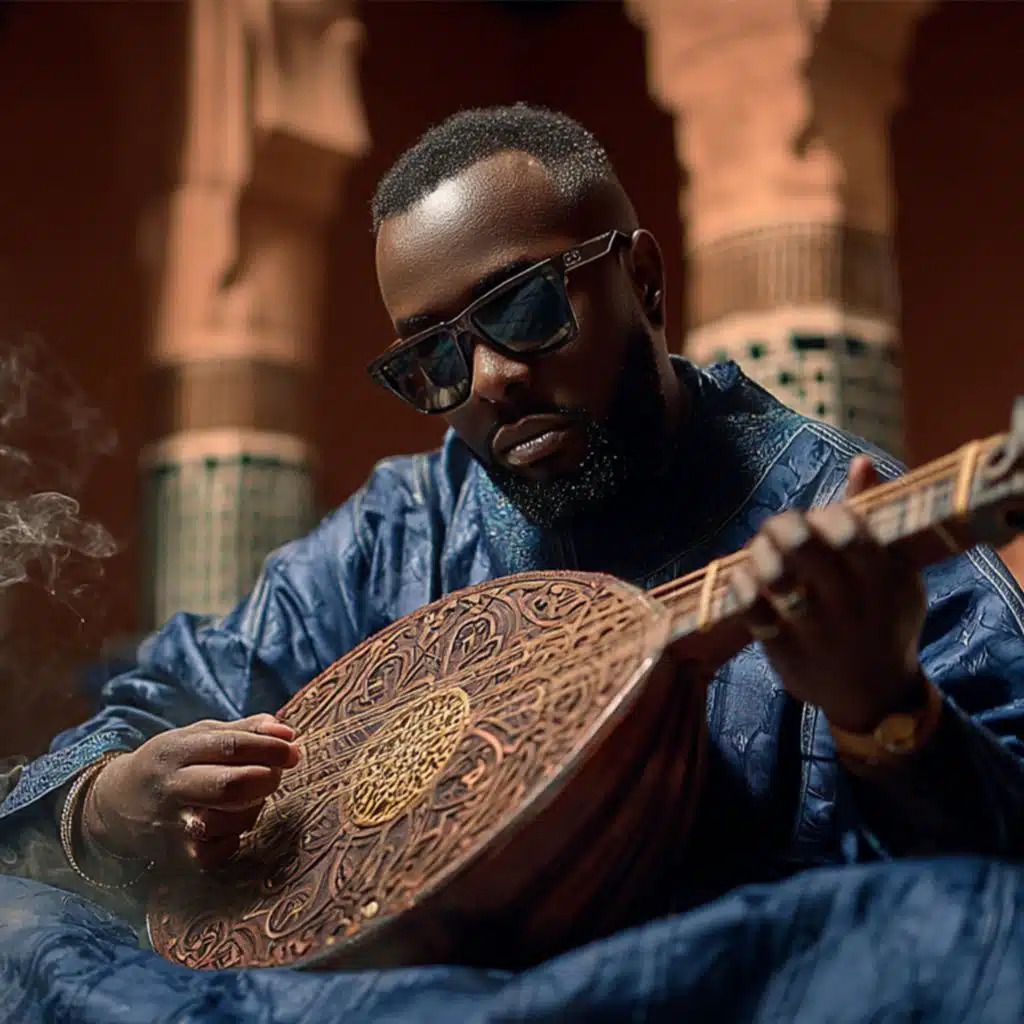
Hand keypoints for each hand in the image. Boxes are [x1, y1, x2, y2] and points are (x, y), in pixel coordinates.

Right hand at [84, 714, 299, 871]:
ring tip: (251, 796)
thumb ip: (245, 730)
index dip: (269, 747)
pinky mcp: (178, 857)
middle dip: (266, 778)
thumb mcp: (199, 736)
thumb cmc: (173, 763)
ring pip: (227, 821)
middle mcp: (171, 788)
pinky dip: (236, 836)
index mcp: (176, 751)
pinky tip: (231, 823)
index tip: (293, 750)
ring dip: (252, 807)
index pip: (230, 746)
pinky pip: (221, 850)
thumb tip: (287, 730)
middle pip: (230, 786)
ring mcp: (172, 826)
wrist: (115, 805)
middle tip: (277, 773)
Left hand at [730, 456, 927, 733]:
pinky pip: (752, 610)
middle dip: (782, 527)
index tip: (819, 521)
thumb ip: (873, 517)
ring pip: (774, 577)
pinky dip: (740, 586)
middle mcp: (851, 605)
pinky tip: (744, 579)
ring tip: (760, 553)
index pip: (848, 531)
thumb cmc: (886, 618)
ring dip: (759, 554)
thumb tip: (861, 463)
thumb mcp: (897, 571)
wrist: (876, 695)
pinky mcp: (786, 652)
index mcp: (885, 580)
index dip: (824, 517)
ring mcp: (817, 631)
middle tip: (779, 531)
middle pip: (803, 547)